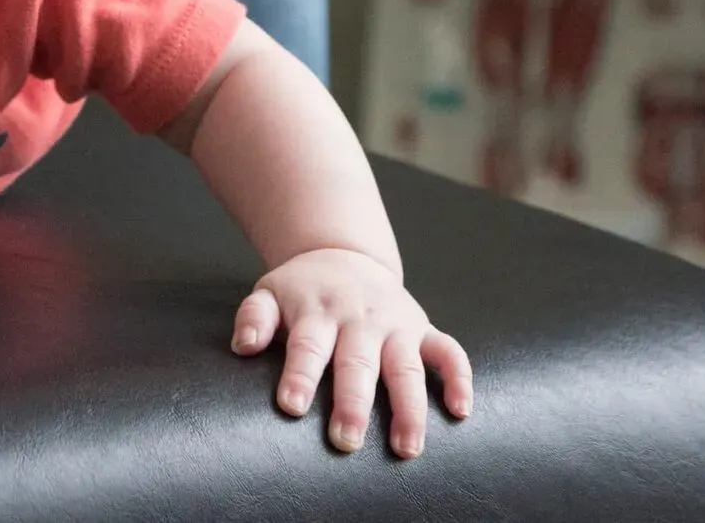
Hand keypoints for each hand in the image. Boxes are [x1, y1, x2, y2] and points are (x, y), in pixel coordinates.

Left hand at [232, 247, 473, 456]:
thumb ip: (254, 317)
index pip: (308, 346)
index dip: (300, 375)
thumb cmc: (301, 289)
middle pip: (358, 364)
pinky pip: (449, 352)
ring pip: (406, 367)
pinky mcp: (424, 329)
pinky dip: (460, 378)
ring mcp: (396, 325)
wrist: (343, 256)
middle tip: (346, 441)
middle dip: (353, 403)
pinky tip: (461, 411)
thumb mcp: (269, 293)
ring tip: (406, 447)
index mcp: (317, 312)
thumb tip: (244, 345)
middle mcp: (360, 320)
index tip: (292, 407)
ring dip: (409, 408)